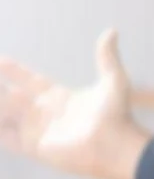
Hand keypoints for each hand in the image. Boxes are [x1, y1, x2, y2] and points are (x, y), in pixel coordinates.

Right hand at [0, 29, 150, 178]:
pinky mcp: (32, 147)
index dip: (13, 71)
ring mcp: (37, 131)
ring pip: (4, 114)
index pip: (29, 81)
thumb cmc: (117, 116)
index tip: (0, 59)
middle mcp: (44, 113)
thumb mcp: (113, 81)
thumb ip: (107, 57)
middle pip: (10, 97)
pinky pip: (4, 136)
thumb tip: (112, 31)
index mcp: (58, 98)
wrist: (116, 147)